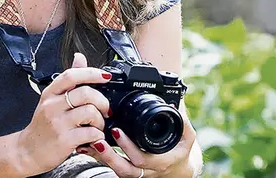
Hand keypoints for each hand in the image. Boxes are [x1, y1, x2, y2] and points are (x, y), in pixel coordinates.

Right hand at [13, 53, 112, 175]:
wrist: (27, 152)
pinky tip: (94, 137)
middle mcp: (52, 106)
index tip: (106, 76)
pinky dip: (98, 135)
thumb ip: (69, 80)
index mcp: (50, 93)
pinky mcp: (64, 141)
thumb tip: (79, 57)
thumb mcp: (51, 99)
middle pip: (86, 93)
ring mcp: (58, 123)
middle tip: (105, 110)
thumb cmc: (43, 125)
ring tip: (97, 126)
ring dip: (101, 120)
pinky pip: (91, 133)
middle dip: (102, 102)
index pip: (71, 75)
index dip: (91, 72)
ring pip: (91, 112)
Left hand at [75, 107, 197, 177]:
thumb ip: (182, 121)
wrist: (178, 169)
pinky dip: (100, 158)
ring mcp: (136, 174)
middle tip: (98, 138)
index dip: (128, 147)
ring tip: (90, 143)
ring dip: (102, 158)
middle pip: (124, 169)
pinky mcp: (127, 172)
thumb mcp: (187, 137)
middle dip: (109, 155)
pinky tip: (88, 147)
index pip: (142, 159)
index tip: (117, 131)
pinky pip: (112, 168)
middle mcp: (146, 172)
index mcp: (160, 162)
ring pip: (116, 170)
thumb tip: (175, 105)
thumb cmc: (180, 151)